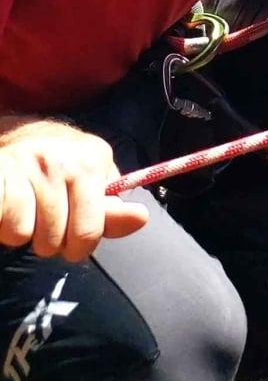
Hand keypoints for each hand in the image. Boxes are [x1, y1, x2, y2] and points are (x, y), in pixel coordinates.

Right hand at [0, 117, 149, 261]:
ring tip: (26, 212)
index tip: (75, 240)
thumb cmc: (62, 168)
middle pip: (55, 239)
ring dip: (22, 234)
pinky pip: (2, 224)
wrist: (16, 134)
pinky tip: (8, 209)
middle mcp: (61, 160)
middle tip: (46, 223)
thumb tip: (140, 218)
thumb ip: (112, 211)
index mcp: (93, 161)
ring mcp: (25, 164)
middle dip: (50, 243)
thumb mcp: (94, 183)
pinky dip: (2, 227)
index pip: (90, 230)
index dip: (80, 246)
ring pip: (23, 235)